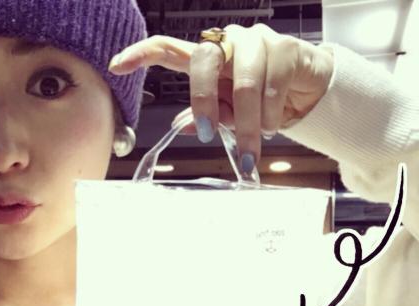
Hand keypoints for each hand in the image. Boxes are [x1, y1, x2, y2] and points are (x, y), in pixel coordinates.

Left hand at [109, 24, 333, 169]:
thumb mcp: (229, 115)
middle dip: (205, 103)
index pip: (169, 50)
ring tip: (252, 146)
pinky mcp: (286, 47)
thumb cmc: (262, 103)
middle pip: (203, 60)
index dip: (141, 55)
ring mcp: (257, 41)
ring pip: (244, 83)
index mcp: (207, 61)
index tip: (117, 66)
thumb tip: (179, 126)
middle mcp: (228, 43)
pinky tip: (270, 126)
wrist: (307, 95)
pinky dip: (269, 116)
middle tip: (207, 135)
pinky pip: (273, 86)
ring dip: (247, 124)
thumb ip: (207, 117)